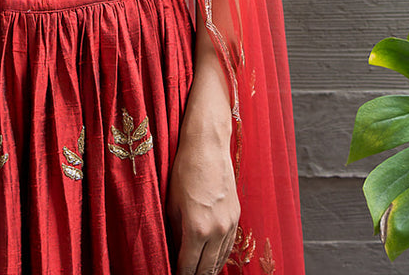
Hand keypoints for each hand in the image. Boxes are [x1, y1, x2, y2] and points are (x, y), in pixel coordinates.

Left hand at [166, 124, 239, 274]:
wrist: (208, 146)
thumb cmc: (185, 171)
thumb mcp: (172, 204)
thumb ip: (174, 233)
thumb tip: (173, 252)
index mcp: (197, 229)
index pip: (188, 266)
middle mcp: (217, 231)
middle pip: (206, 269)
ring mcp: (229, 224)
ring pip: (220, 260)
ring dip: (208, 269)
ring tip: (196, 272)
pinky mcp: (236, 216)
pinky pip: (229, 246)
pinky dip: (219, 256)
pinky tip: (211, 259)